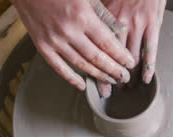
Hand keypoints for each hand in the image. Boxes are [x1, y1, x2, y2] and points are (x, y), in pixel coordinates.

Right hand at [12, 0, 135, 89]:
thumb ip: (104, 14)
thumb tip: (121, 31)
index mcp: (83, 17)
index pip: (107, 43)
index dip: (120, 56)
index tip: (130, 64)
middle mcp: (69, 31)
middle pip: (97, 57)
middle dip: (113, 70)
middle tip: (124, 78)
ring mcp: (54, 40)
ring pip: (81, 64)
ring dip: (98, 75)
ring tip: (111, 81)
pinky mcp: (42, 45)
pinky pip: (58, 67)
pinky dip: (71, 78)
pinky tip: (82, 85)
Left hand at [97, 0, 165, 96]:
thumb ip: (96, 15)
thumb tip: (84, 31)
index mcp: (104, 16)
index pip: (96, 48)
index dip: (93, 66)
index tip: (91, 80)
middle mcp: (120, 23)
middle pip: (111, 56)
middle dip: (108, 76)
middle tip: (107, 92)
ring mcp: (138, 24)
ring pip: (131, 56)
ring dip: (127, 74)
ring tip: (125, 88)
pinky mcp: (154, 24)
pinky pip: (151, 49)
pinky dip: (149, 66)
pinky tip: (147, 79)